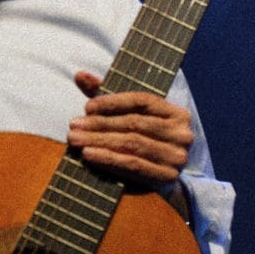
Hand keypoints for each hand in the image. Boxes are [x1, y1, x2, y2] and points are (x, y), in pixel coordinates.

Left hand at [67, 71, 193, 187]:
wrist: (162, 178)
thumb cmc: (142, 140)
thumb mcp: (129, 116)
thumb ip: (106, 95)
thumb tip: (80, 75)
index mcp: (176, 113)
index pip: (142, 100)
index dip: (113, 101)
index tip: (87, 106)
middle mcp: (181, 133)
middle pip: (134, 123)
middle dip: (100, 123)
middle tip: (73, 125)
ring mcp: (176, 156)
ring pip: (132, 144)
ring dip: (99, 141)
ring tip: (75, 140)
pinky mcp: (167, 177)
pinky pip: (133, 165)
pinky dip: (108, 159)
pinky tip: (88, 155)